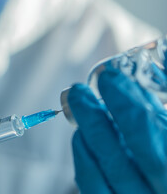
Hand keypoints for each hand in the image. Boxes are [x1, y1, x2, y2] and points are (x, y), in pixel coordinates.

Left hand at [68, 69, 166, 193]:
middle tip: (79, 90)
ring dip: (86, 137)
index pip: (152, 143)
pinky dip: (84, 161)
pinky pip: (95, 190)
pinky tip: (81, 136)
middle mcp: (161, 193)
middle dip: (96, 121)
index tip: (110, 77)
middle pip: (122, 163)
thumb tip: (160, 56)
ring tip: (79, 105)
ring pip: (104, 179)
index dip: (128, 108)